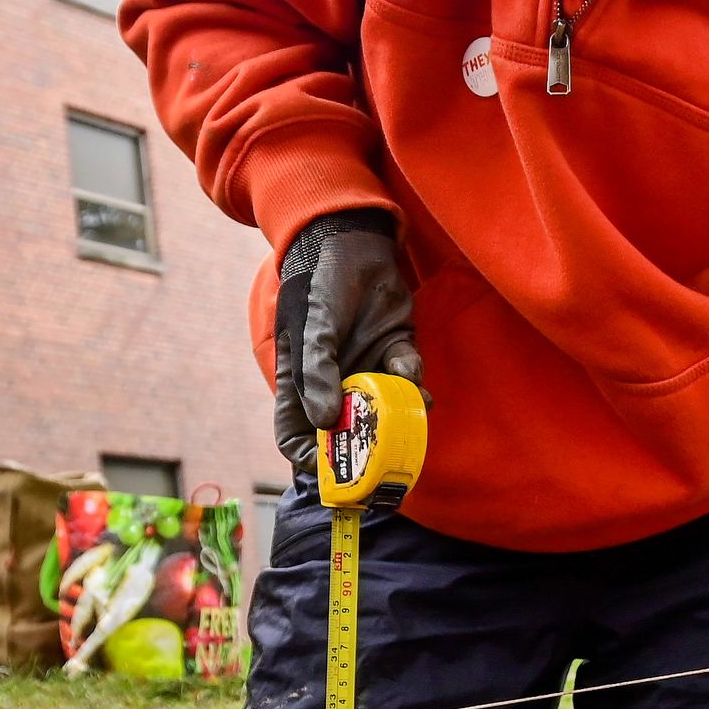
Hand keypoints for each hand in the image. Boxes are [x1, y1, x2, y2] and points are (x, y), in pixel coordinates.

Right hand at [273, 210, 419, 461]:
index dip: (311, 458)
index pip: (296, 435)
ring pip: (383, 409)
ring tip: (411, 408)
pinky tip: (412, 373)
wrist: (354, 240)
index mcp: (302, 383)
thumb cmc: (320, 283)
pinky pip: (407, 378)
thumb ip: (317, 372)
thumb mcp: (313, 326)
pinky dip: (412, 380)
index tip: (336, 467)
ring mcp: (366, 368)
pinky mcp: (395, 350)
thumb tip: (325, 423)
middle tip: (388, 452)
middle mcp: (334, 383)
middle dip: (367, 445)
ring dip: (399, 414)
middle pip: (346, 431)